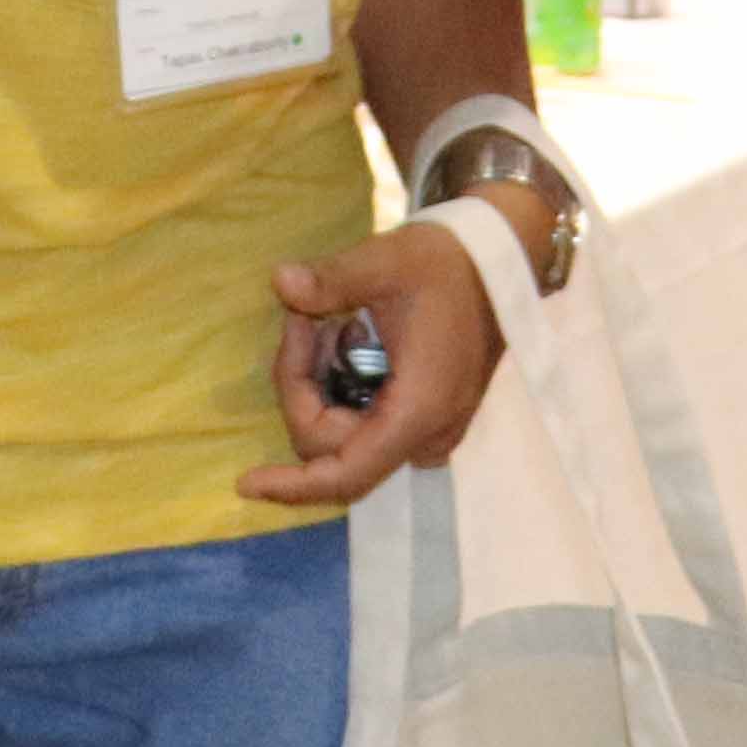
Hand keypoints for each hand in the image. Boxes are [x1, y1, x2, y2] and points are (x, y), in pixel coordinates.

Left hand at [242, 186, 539, 506]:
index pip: (345, 473)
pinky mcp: (429, 418)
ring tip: (329, 324)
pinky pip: (368, 424)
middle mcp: (427, 435)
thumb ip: (331, 281)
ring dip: (320, 387)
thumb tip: (280, 282)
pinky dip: (342, 390)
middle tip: (304, 320)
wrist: (500, 260)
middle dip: (301, 388)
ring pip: (347, 436)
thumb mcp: (386, 263)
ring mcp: (431, 431)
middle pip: (333, 444)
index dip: (292, 486)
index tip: (246, 482)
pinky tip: (347, 341)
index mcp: (418, 410)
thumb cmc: (446, 262)